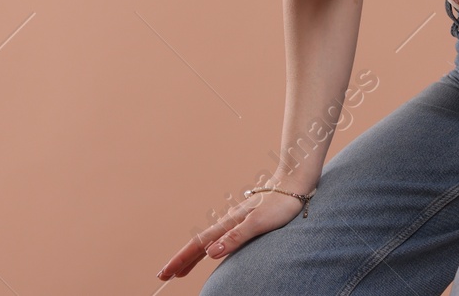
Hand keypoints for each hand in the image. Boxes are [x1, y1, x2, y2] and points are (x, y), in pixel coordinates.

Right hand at [154, 177, 310, 280]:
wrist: (294, 183)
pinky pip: (220, 238)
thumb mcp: (259, 223)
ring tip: (181, 270)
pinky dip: (209, 249)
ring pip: (208, 242)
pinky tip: (211, 251)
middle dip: (181, 260)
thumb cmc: (280, 203)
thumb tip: (211, 252)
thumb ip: (236, 237)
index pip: (198, 245)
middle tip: (164, 276)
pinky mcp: (245, 220)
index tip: (165, 273)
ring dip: (192, 257)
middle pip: (199, 244)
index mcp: (228, 223)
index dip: (181, 260)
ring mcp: (236, 221)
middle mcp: (229, 222)